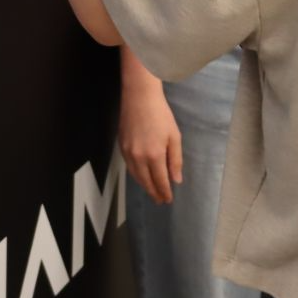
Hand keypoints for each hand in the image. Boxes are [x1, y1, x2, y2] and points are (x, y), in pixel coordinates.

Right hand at [119, 67, 182, 204]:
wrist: (139, 97)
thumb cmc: (161, 114)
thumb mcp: (174, 136)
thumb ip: (175, 160)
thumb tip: (176, 180)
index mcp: (154, 156)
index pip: (160, 181)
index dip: (164, 192)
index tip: (168, 200)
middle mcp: (138, 158)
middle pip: (146, 182)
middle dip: (154, 192)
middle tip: (160, 200)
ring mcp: (127, 153)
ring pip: (136, 176)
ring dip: (144, 186)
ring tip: (152, 191)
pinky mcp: (121, 146)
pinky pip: (129, 167)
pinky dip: (136, 175)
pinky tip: (141, 176)